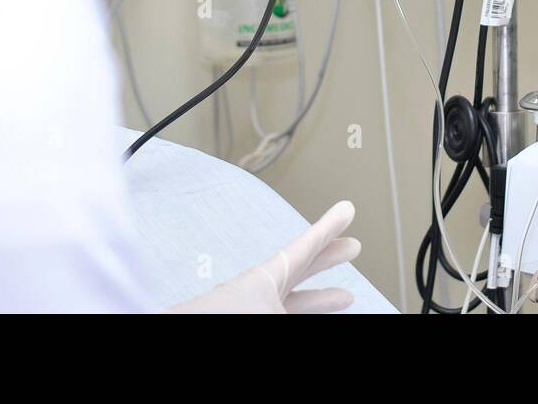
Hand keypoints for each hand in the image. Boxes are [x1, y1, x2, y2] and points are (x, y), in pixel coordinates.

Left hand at [169, 201, 360, 313]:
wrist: (184, 329)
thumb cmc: (227, 314)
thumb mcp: (277, 313)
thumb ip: (305, 310)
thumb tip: (337, 303)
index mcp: (270, 273)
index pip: (308, 244)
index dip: (330, 226)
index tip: (346, 209)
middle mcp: (262, 287)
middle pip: (303, 267)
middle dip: (329, 258)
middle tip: (353, 247)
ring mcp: (252, 305)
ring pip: (294, 298)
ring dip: (320, 298)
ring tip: (345, 297)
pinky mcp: (244, 317)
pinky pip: (281, 313)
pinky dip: (300, 312)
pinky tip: (311, 319)